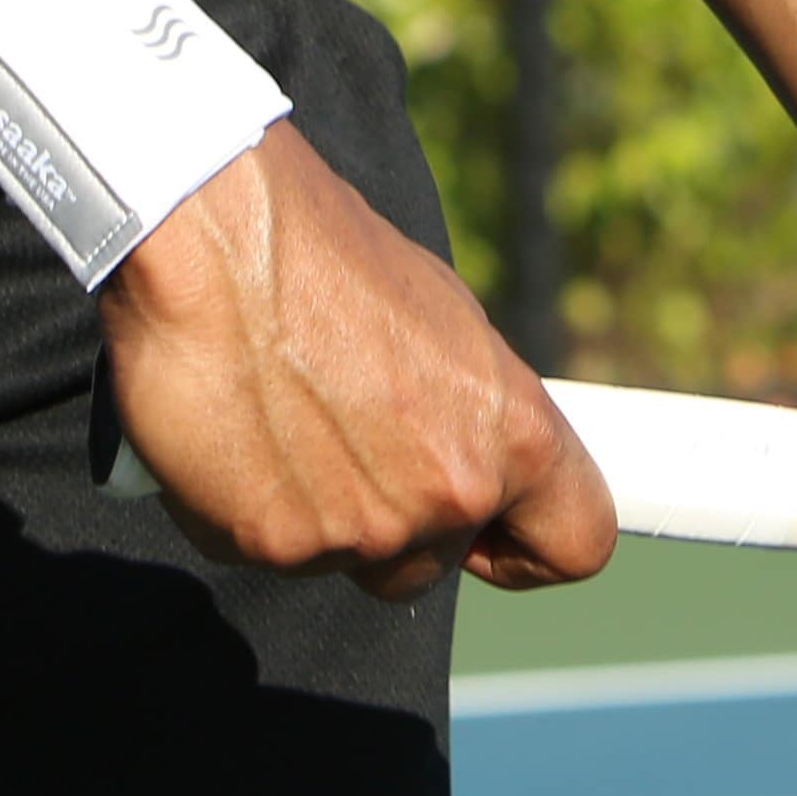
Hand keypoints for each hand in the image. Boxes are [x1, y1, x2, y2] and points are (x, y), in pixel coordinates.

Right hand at [97, 127, 616, 600]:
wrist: (218, 234)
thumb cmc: (329, 253)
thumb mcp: (444, 319)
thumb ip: (472, 411)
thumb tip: (472, 447)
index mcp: (510, 433)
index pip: (578, 540)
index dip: (530, 542)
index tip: (494, 531)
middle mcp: (448, 494)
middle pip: (435, 561)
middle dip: (397, 517)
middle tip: (344, 430)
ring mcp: (360, 531)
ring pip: (349, 558)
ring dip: (320, 509)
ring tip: (282, 410)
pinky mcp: (271, 545)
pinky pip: (273, 548)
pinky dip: (254, 505)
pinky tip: (238, 425)